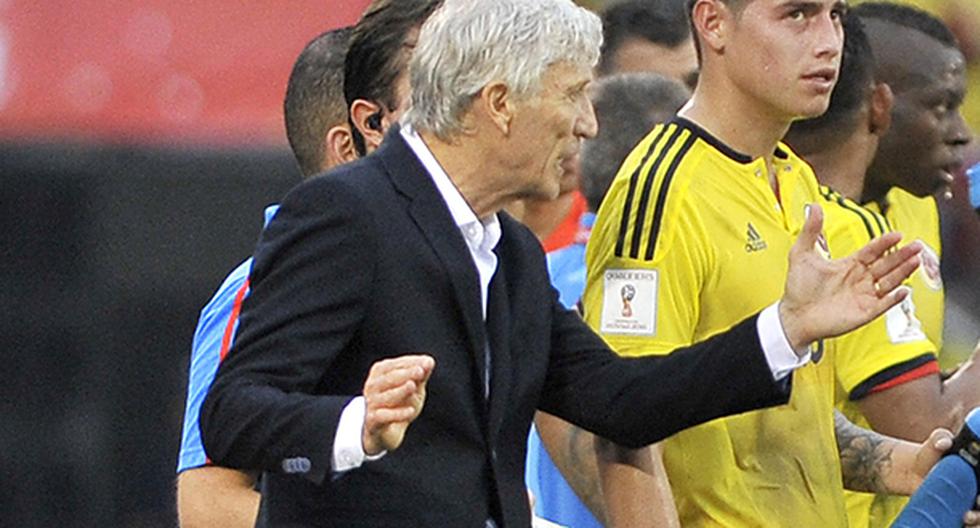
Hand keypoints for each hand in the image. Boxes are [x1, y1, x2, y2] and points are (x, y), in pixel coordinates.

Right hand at [361, 354, 434, 455]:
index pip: (395, 365)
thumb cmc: (399, 404)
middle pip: (389, 378)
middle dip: (406, 374)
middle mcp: (372, 386)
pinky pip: (384, 416)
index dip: (411, 363)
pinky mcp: (372, 421)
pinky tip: (411, 411)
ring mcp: (371, 403)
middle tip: (420, 371)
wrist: (384, 433)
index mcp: (380, 373)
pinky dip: (398, 413)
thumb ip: (421, 375)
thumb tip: (429, 361)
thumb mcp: (414, 389)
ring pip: (386, 396)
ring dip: (400, 391)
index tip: (427, 362)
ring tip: (412, 386)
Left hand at [779, 203, 921, 349]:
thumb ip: (810, 230)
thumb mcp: (802, 254)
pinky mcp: (864, 313)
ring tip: (916, 261)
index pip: (873, 251)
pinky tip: (904, 289)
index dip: (885, 242)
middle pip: (887, 264)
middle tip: (916, 245)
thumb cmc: (798, 288)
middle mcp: (860, 279)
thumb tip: (813, 206)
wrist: (794, 315)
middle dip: (902, 255)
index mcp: (849, 265)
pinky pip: (884, 304)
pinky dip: (894, 298)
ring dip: (903, 272)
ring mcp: (864, 296)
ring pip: (890, 282)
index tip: (897, 233)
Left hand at [908, 428, 979, 526]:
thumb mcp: (937, 440)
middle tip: (977, 503)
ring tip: (966, 517)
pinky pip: (970, 523)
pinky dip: (970, 525)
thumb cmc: (931, 453)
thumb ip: (941, 437)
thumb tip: (943, 443)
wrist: (913, 470)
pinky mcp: (961, 513)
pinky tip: (962, 523)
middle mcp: (979, 489)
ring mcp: (972, 503)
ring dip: (979, 519)